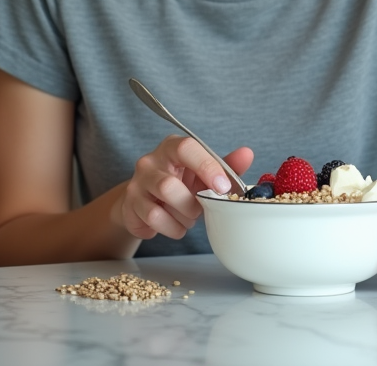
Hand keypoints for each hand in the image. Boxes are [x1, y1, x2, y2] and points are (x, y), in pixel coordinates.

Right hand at [121, 135, 252, 240]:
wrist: (148, 198)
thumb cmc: (182, 181)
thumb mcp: (204, 171)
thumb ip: (226, 165)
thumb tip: (247, 153)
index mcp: (172, 147)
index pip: (186, 148)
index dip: (206, 168)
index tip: (223, 188)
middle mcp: (149, 162)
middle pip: (168, 186)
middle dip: (191, 205)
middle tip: (200, 209)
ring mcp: (136, 184)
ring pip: (158, 207)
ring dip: (181, 219)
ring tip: (188, 218)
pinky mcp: (129, 205)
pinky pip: (151, 221)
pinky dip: (170, 228)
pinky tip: (174, 224)